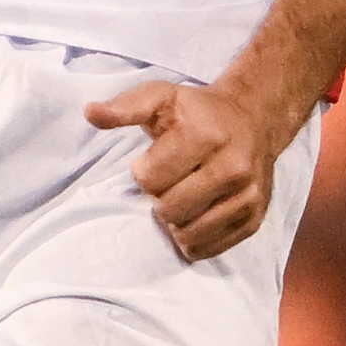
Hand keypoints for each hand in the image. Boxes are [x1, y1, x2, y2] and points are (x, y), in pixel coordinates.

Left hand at [88, 64, 303, 262]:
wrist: (254, 119)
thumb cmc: (198, 112)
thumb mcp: (161, 97)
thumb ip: (125, 107)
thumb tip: (91, 112)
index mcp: (206, 135)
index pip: (150, 180)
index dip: (145, 172)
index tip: (156, 161)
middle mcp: (233, 167)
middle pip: (168, 211)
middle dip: (160, 198)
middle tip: (171, 181)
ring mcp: (248, 196)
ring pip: (188, 234)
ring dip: (176, 222)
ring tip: (183, 198)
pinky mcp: (254, 219)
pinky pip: (208, 248)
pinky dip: (194, 238)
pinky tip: (196, 215)